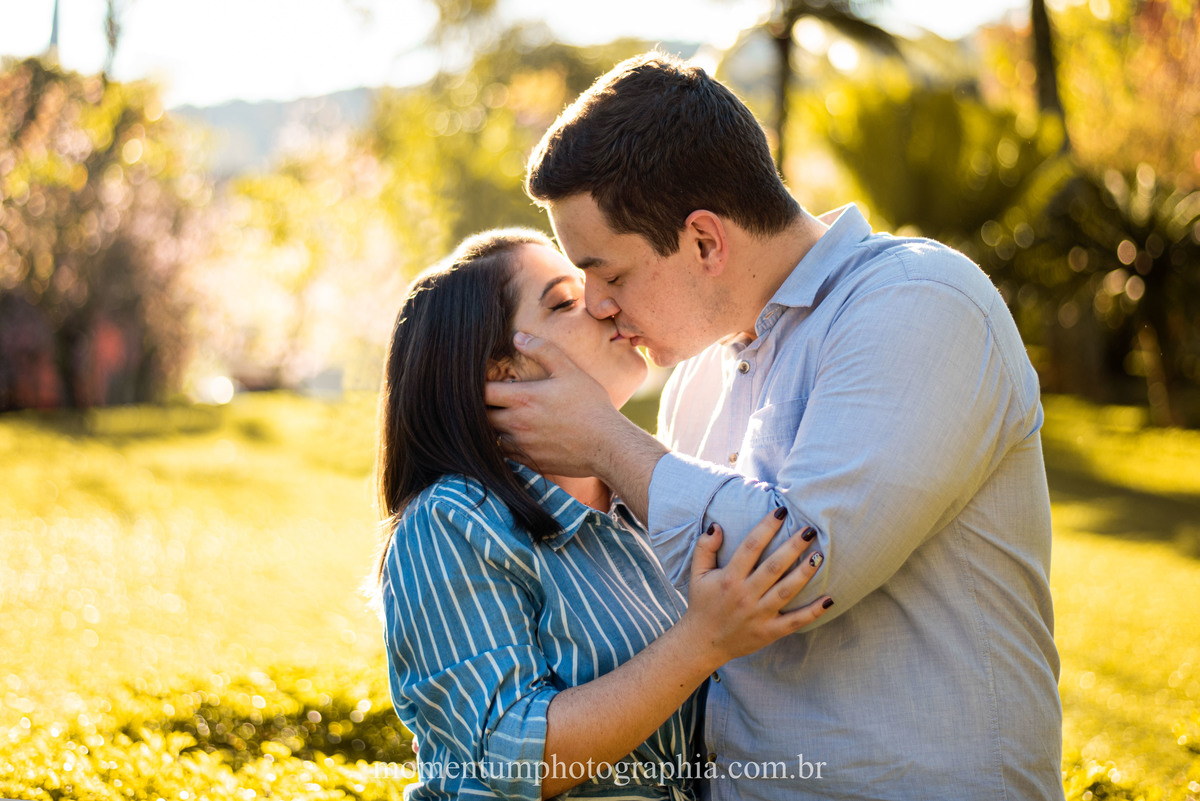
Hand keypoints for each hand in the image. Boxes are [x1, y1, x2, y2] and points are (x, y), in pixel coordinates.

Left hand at [485, 333, 627, 476]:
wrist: (607, 445)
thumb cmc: (591, 406)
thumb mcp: (570, 371)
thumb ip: (543, 350)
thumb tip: (518, 337)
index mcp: (523, 399)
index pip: (482, 392)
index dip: (478, 385)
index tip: (485, 381)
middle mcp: (516, 424)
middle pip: (481, 415)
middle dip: (482, 406)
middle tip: (490, 398)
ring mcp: (521, 445)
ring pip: (490, 436)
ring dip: (492, 426)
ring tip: (501, 415)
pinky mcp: (529, 461)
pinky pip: (504, 454)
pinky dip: (503, 444)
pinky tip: (516, 435)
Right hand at [677, 509, 831, 665]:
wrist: (703, 643)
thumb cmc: (703, 604)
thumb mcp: (696, 574)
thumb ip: (704, 548)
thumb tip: (717, 525)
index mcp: (729, 578)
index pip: (750, 546)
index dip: (766, 527)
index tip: (781, 511)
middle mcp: (745, 595)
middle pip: (773, 566)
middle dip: (793, 546)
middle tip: (809, 529)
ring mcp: (759, 615)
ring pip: (786, 591)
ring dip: (804, 573)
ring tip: (819, 555)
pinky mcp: (769, 632)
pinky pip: (795, 621)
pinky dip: (813, 612)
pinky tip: (829, 599)